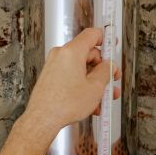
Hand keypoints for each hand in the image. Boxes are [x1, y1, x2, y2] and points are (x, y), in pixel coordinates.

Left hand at [18, 27, 117, 141]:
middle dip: (102, 69)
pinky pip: (71, 76)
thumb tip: (109, 66)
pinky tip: (90, 103)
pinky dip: (82, 86)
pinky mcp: (50, 77)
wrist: (42, 120)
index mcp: (72, 52)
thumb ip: (106, 72)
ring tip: (102, 99)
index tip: (113, 46)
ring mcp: (54, 66)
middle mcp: (60, 55)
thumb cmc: (64, 105)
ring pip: (80, 69)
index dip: (105, 40)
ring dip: (93, 82)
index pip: (91, 35)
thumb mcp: (95, 87)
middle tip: (111, 82)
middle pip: (88, 54)